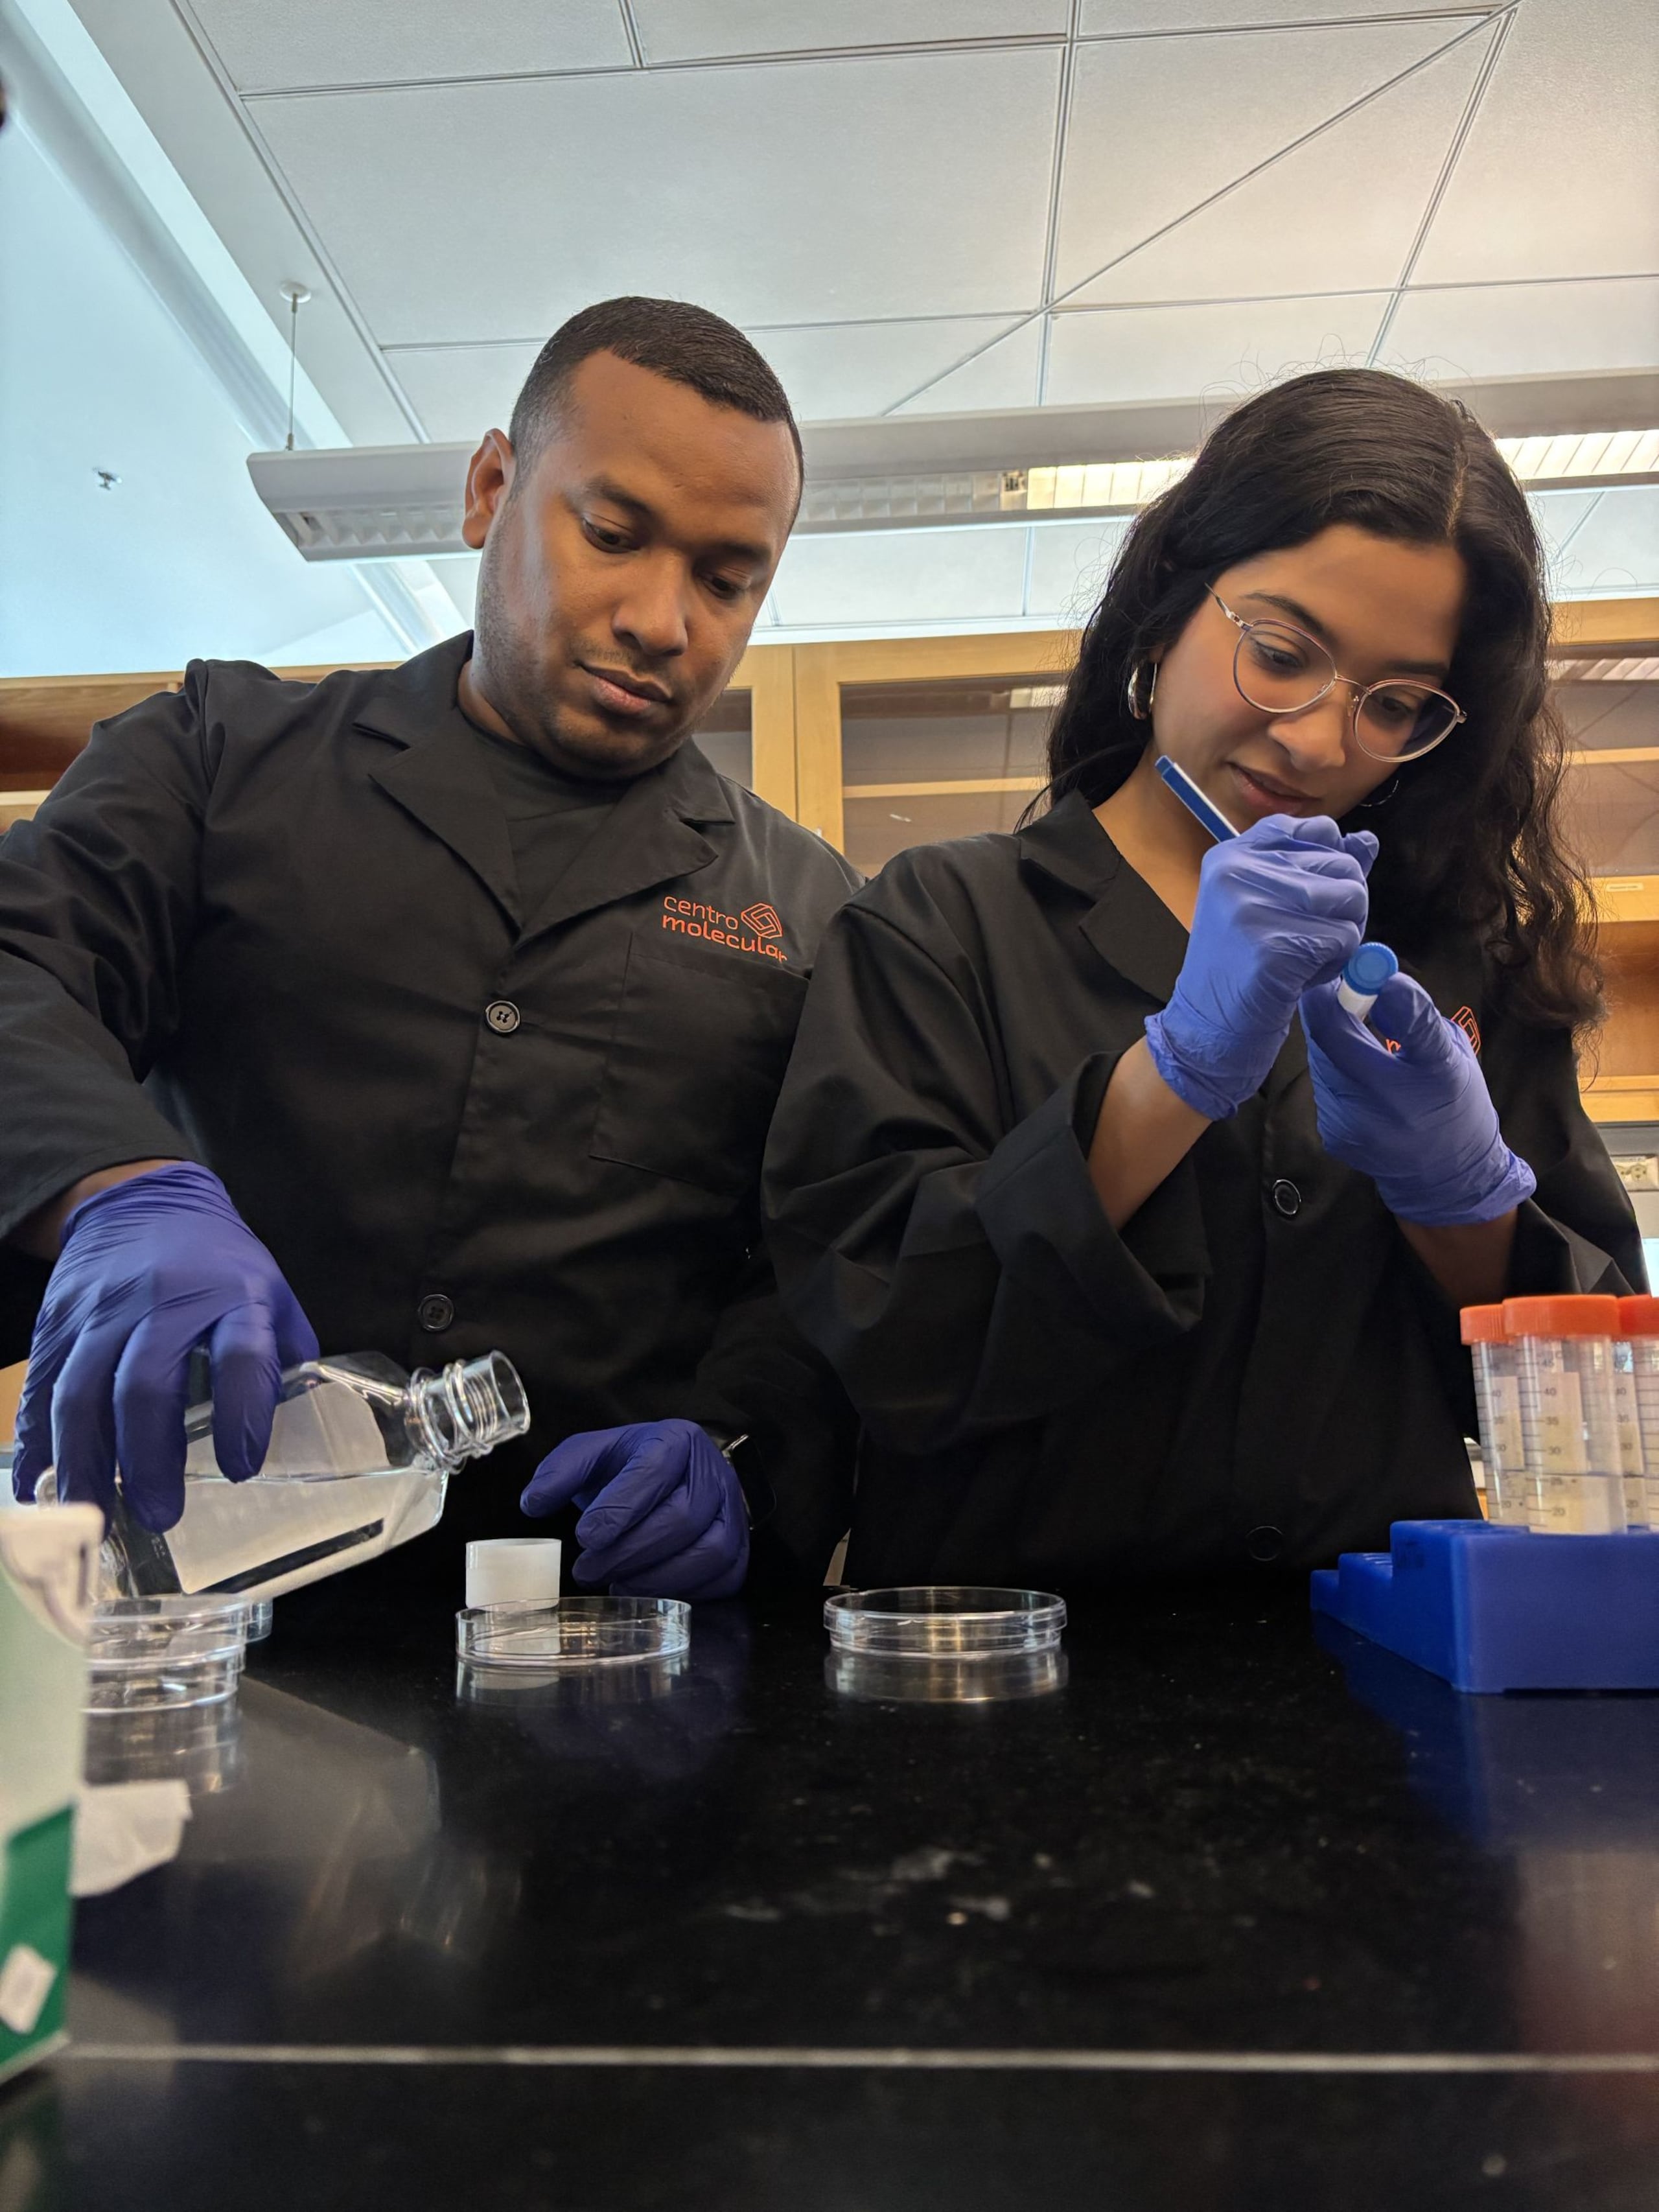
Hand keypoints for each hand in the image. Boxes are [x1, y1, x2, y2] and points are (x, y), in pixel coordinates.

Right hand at [12, 1162, 317, 1529]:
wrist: (144, 1201)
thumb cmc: (218, 1260)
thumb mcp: (269, 1291)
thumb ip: (284, 1355)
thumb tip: (303, 1431)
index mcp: (233, 1295)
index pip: (242, 1355)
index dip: (242, 1414)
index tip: (240, 1468)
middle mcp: (163, 1301)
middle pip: (145, 1384)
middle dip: (149, 1457)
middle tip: (161, 1514)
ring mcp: (102, 1310)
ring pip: (81, 1391)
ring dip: (85, 1463)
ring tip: (96, 1516)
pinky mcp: (57, 1321)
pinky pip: (42, 1387)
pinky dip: (38, 1443)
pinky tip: (41, 1487)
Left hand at [520, 1420, 748, 1600]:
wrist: (674, 1475)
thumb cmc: (629, 1467)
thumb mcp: (592, 1454)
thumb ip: (561, 1471)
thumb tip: (534, 1502)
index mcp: (675, 1440)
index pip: (654, 1471)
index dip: (620, 1508)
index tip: (585, 1537)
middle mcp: (713, 1473)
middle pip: (681, 1519)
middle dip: (629, 1552)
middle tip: (587, 1570)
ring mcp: (733, 1511)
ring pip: (708, 1552)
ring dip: (656, 1577)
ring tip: (616, 1582)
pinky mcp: (741, 1546)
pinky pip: (724, 1577)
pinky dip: (685, 1591)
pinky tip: (647, 1590)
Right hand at [1144, 815, 1375, 1120]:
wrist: (1209, 1027)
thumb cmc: (1245, 966)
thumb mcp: (1275, 905)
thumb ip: (1320, 871)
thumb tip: (1367, 842)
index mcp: (1233, 854)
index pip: (1317, 829)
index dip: (1333, 862)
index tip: (1312, 898)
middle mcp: (1238, 870)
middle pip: (1343, 866)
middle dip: (1344, 907)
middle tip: (1307, 938)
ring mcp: (1252, 906)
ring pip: (1351, 899)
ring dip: (1343, 935)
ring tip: (1304, 956)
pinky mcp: (1273, 945)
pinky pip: (1344, 938)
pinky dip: (1335, 963)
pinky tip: (1300, 976)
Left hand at [1300, 971, 1536, 1224]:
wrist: (1446, 1175)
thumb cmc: (1455, 1103)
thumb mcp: (1451, 1055)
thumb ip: (1416, 1017)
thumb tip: (1378, 979)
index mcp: (1418, 1077)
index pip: (1360, 1023)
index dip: (1348, 988)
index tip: (1360, 973)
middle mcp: (1375, 1105)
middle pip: (1326, 1037)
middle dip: (1335, 1008)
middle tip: (1353, 993)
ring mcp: (1346, 1124)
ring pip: (1322, 1059)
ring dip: (1335, 1039)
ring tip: (1364, 1040)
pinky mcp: (1331, 1135)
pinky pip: (1324, 1084)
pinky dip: (1336, 1068)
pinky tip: (1361, 1076)